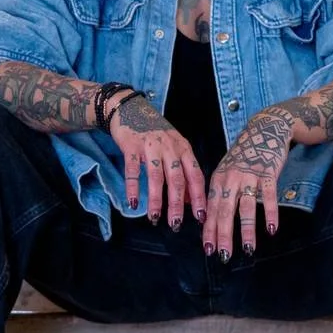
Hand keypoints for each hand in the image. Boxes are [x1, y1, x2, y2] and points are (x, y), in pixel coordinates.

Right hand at [107, 95, 206, 228]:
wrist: (130, 109)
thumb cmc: (155, 132)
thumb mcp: (174, 148)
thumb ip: (182, 171)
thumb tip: (189, 201)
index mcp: (183, 149)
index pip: (196, 176)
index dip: (199, 197)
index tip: (201, 216)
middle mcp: (170, 147)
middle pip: (177, 179)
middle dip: (177, 204)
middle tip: (176, 224)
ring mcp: (151, 146)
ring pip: (156, 177)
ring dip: (156, 200)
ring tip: (155, 218)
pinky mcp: (132, 146)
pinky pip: (133, 170)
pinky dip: (133, 187)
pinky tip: (133, 202)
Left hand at [204, 106, 292, 259]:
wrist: (263, 130)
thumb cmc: (243, 156)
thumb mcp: (225, 171)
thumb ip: (219, 194)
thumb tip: (208, 220)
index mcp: (218, 180)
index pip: (211, 210)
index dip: (209, 230)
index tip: (208, 249)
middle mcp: (231, 179)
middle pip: (225, 211)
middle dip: (223, 235)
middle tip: (223, 256)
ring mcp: (250, 176)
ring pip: (246, 207)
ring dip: (245, 230)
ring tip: (247, 249)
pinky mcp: (268, 174)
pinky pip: (269, 197)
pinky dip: (270, 214)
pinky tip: (271, 229)